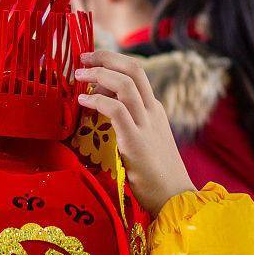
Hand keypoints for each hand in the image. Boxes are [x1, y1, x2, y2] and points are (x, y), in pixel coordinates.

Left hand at [75, 50, 196, 214]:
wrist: (175, 198)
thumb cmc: (156, 175)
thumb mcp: (145, 142)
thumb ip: (128, 124)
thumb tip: (101, 109)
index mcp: (155, 110)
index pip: (136, 73)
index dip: (112, 61)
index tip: (92, 60)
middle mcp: (153, 111)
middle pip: (133, 68)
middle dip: (106, 57)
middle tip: (83, 56)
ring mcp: (146, 125)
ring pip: (124, 84)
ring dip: (98, 74)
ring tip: (78, 75)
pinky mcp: (136, 141)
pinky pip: (116, 110)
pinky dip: (97, 100)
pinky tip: (83, 101)